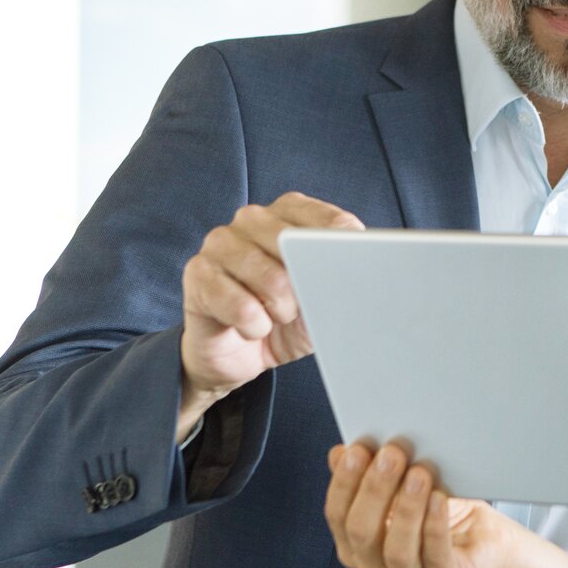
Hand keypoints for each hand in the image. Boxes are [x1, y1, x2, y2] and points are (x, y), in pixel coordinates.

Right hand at [176, 191, 362, 436]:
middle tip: (299, 308)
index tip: (353, 280)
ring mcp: (221, 241)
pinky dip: (253, 326)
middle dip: (308, 290)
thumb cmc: (286, 319)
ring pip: (270, 277)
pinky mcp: (198, 272)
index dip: (347, 257)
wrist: (238, 355)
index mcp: (290, 212)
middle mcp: (254, 218)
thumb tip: (370, 273)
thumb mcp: (323, 300)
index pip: (334, 223)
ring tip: (275, 318)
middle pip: (300, 248)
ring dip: (280, 311)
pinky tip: (250, 328)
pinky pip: (239, 304)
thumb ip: (343, 278)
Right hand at [323, 441, 519, 567]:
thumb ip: (370, 474)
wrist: (484, 539)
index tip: (358, 450)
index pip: (338, 517)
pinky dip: (435, 526)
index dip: (345, 483)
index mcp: (357, 547)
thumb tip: (340, 453)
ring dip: (406, 508)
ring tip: (419, 473)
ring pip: (397, 551)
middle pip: (362, 533)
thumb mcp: (401, 488)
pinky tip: (439, 498)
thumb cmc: (439, 511)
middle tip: (391, 455)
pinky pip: (436, 558)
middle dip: (374, 490)